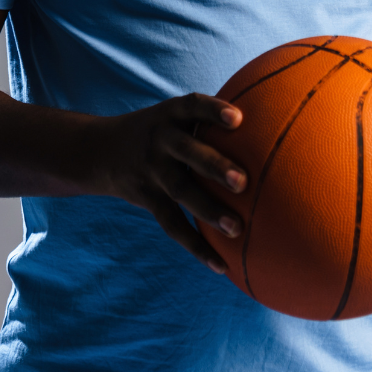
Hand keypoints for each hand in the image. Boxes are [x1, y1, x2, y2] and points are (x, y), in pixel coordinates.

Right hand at [100, 94, 247, 273]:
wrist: (98, 150)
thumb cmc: (159, 131)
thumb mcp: (173, 115)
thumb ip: (209, 119)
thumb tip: (273, 122)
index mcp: (170, 115)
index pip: (192, 106)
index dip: (213, 111)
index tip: (238, 119)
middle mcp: (160, 141)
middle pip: (188, 152)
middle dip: (215, 166)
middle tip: (244, 182)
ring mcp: (153, 171)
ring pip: (181, 192)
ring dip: (209, 211)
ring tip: (237, 229)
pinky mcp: (149, 199)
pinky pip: (173, 225)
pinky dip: (198, 247)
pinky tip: (223, 265)